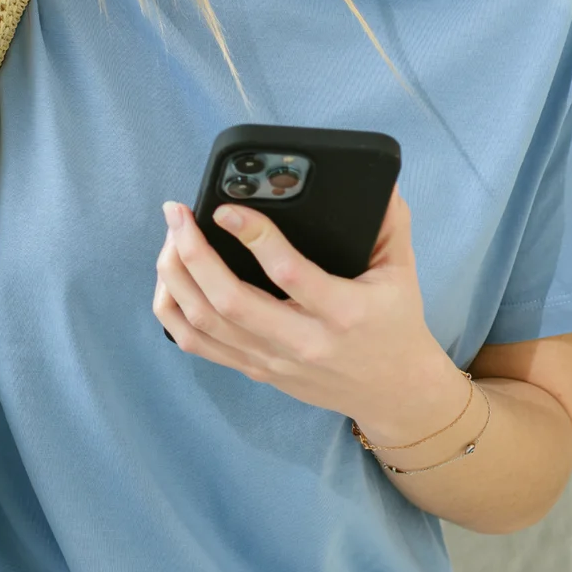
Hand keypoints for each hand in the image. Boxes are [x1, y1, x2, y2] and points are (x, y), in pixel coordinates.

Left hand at [152, 191, 465, 445]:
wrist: (394, 393)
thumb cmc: (395, 325)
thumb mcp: (401, 271)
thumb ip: (388, 223)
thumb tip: (380, 178)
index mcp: (343, 312)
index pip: (289, 274)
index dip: (253, 236)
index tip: (225, 208)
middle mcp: (303, 341)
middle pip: (229, 301)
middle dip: (193, 252)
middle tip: (177, 213)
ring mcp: (273, 360)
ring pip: (205, 323)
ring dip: (176, 277)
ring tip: (171, 238)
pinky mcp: (255, 370)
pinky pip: (198, 345)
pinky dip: (172, 311)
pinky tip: (170, 278)